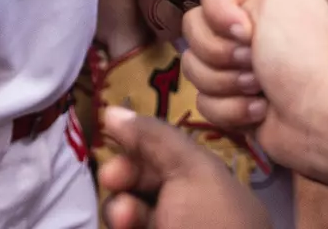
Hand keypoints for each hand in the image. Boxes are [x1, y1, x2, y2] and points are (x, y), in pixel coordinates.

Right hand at [97, 106, 268, 228]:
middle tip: (113, 179)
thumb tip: (112, 110)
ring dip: (120, 207)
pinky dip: (121, 224)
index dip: (138, 142)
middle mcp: (188, 210)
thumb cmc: (214, 225)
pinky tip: (124, 226)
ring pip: (127, 210)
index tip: (113, 135)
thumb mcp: (193, 171)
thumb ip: (154, 137)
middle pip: (141, 180)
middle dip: (123, 175)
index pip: (165, 153)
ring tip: (125, 217)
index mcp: (209, 184)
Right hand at [182, 0, 327, 190]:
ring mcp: (238, 69)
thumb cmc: (303, 55)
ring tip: (260, 90)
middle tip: (254, 62)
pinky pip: (204, 101)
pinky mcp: (233, 103)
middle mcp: (247, 32)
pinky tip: (261, 111)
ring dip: (226, 82)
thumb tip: (221, 24)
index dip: (218, 14)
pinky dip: (231, 109)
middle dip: (221, 53)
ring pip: (194, 67)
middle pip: (194, 32)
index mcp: (259, 0)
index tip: (246, 31)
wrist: (322, 116)